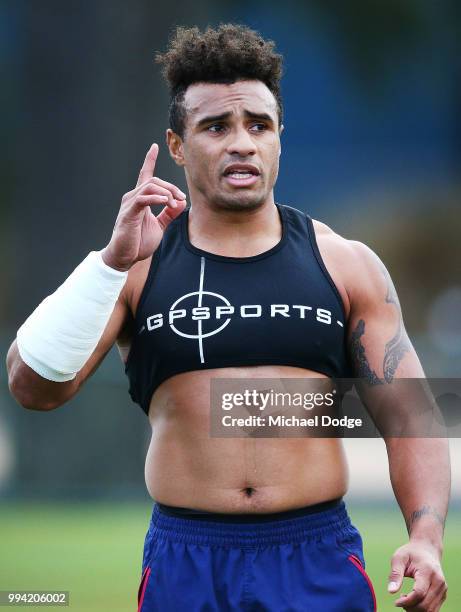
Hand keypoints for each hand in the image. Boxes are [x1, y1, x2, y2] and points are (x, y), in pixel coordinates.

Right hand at [101, 143, 186, 270]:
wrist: (125, 257)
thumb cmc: (139, 242)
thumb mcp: (159, 226)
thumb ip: (169, 214)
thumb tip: (181, 203)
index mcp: (140, 199)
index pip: (145, 175)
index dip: (149, 160)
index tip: (155, 146)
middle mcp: (133, 197)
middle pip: (154, 180)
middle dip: (171, 187)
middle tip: (182, 199)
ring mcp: (129, 204)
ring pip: (150, 186)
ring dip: (167, 192)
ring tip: (175, 203)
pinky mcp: (129, 213)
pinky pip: (143, 199)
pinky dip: (157, 198)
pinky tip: (166, 202)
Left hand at [388, 541, 446, 609]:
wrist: (427, 549)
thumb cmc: (410, 553)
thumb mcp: (399, 558)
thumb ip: (395, 574)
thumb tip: (391, 591)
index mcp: (428, 571)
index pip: (419, 593)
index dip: (407, 601)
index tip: (396, 602)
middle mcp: (438, 581)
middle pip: (425, 605)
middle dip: (410, 608)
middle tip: (400, 602)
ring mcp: (443, 589)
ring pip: (431, 610)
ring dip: (416, 610)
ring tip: (406, 601)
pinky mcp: (443, 594)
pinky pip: (434, 609)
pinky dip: (422, 609)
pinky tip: (413, 601)